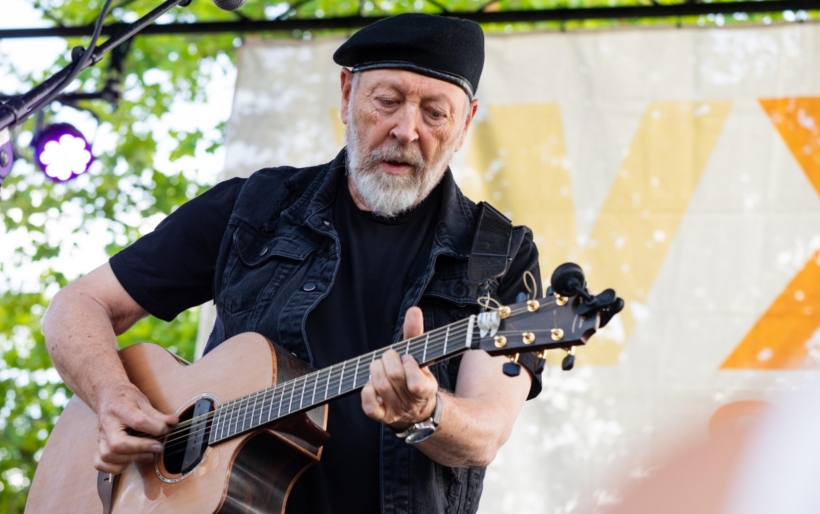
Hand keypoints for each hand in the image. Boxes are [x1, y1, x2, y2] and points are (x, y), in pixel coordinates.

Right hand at [94, 383, 177, 473]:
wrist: (108, 395)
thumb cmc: (126, 398)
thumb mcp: (143, 401)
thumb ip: (157, 415)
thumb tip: (173, 423)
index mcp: (120, 409)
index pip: (138, 422)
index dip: (155, 428)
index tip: (166, 429)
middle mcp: (107, 424)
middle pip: (118, 444)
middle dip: (141, 448)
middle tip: (158, 447)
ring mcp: (101, 437)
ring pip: (109, 455)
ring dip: (131, 458)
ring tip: (148, 455)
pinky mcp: (99, 446)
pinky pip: (100, 463)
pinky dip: (115, 467)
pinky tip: (128, 461)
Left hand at [361, 307, 438, 430]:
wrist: (415, 409)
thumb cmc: (415, 375)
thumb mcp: (420, 356)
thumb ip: (415, 333)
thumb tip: (414, 310)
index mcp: (426, 389)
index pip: (416, 383)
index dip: (408, 366)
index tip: (408, 357)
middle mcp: (411, 403)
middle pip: (394, 377)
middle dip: (388, 360)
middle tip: (389, 356)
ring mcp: (395, 411)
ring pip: (381, 387)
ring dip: (376, 370)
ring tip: (379, 366)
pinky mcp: (380, 416)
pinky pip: (369, 405)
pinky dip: (367, 389)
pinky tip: (371, 382)